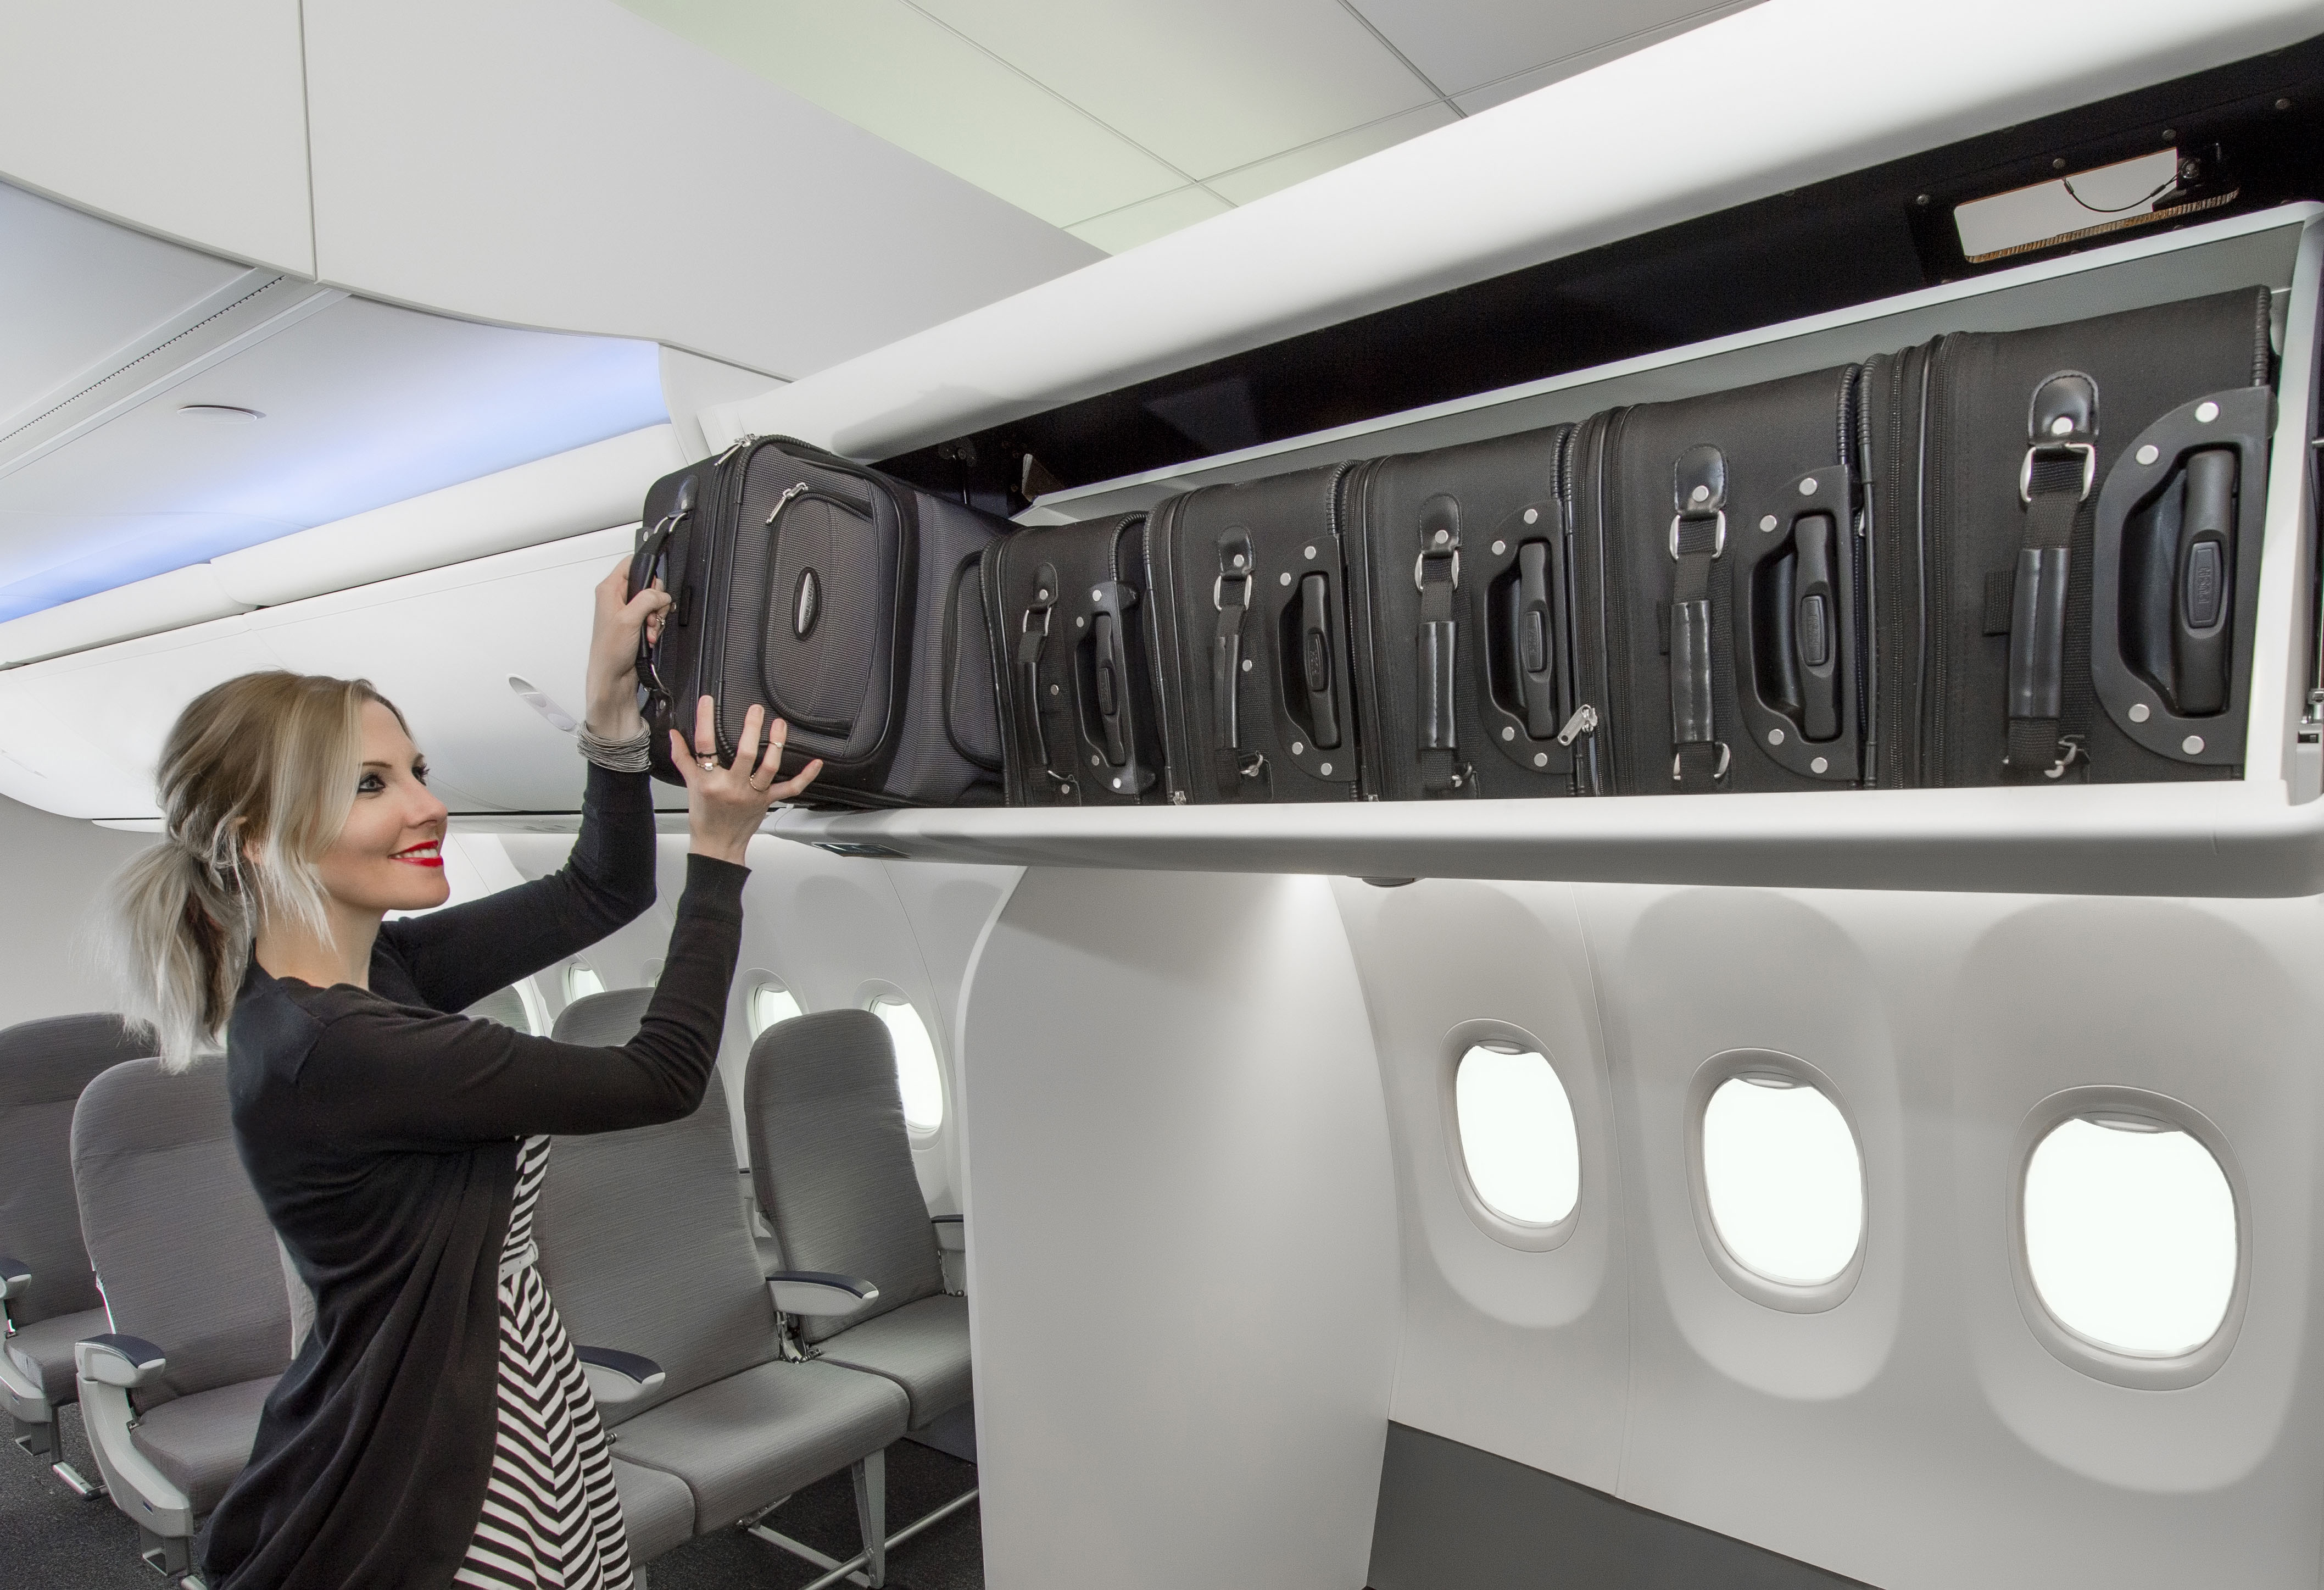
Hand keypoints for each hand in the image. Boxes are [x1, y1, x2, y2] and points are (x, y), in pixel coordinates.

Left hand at [584, 560, 673, 740]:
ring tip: (648, 629)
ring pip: (653, 602)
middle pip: (648, 584)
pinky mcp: (635, 624)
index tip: (653, 584)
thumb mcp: (628, 619)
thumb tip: (661, 593)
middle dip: (655, 601)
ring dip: (656, 616)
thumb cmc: (609, 652)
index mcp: (608, 590)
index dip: (646, 570)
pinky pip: (654, 616)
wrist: (612, 677)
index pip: (630, 563)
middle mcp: (617, 598)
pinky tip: (649, 636)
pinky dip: (656, 626)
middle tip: (649, 614)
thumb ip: (647, 599)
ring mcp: (627, 612)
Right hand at [672, 696, 822, 863]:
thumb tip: (674, 734)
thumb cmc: (704, 816)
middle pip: (745, 754)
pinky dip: (806, 776)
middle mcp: (732, 787)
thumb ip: (682, 757)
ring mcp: (753, 794)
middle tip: (755, 709)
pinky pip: (791, 788)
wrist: (718, 845)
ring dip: (777, 744)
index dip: (705, 720)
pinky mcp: (768, 801)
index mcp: (710, 781)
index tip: (707, 701)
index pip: (705, 746)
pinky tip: (816, 762)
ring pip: (769, 768)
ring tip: (779, 724)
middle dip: (752, 729)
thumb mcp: (690, 785)